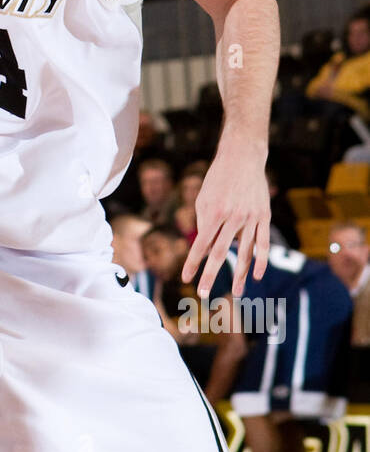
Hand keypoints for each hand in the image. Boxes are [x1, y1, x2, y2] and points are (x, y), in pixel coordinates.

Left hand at [181, 135, 269, 297]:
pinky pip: (263, 242)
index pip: (201, 245)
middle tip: (204, 294)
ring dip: (240, 275)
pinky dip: (261, 260)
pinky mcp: (264, 216)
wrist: (242, 157)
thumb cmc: (217, 179)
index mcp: (213, 213)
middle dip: (211, 275)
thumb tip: (204, 249)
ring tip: (237, 293)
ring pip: (245, 252)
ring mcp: (250, 217)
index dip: (193, 263)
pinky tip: (257, 275)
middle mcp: (232, 217)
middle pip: (220, 253)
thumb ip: (203, 224)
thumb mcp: (202, 199)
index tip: (186, 278)